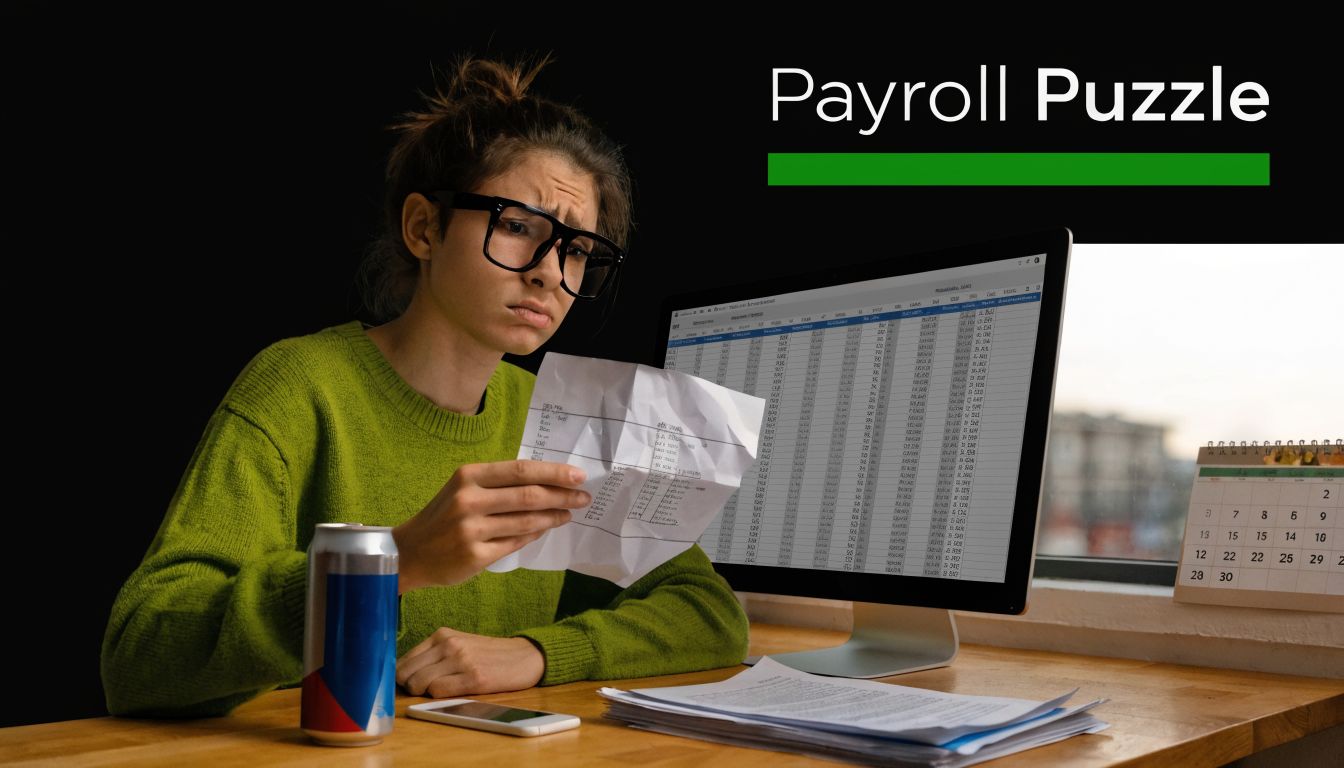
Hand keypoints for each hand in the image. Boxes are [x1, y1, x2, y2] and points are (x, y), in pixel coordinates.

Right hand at [393, 460, 589, 591]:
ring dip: (554, 517)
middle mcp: (469, 500)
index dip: (554, 472)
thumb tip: (547, 482)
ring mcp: (472, 529)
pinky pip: (515, 542)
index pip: (521, 470)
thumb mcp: (463, 489)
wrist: (408, 552)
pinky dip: (534, 534)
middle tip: (584, 497)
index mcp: (469, 476)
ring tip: (569, 514)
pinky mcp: (475, 555)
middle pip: (529, 494)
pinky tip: (545, 529)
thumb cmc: (442, 516)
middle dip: (562, 495)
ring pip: (526, 520)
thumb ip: (499, 484)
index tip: (579, 475)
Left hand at [397, 628, 544, 697]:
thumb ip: (433, 654)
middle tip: (424, 691)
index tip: (408, 685)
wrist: (524, 656)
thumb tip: (403, 675)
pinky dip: (440, 697)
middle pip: (406, 674)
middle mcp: (449, 644)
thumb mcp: (459, 644)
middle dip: (409, 687)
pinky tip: (455, 691)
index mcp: (442, 634)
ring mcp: (461, 660)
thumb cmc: (488, 654)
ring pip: (419, 683)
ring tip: (442, 690)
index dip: (401, 677)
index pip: (403, 660)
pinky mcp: (473, 678)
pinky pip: (439, 692)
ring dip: (424, 693)